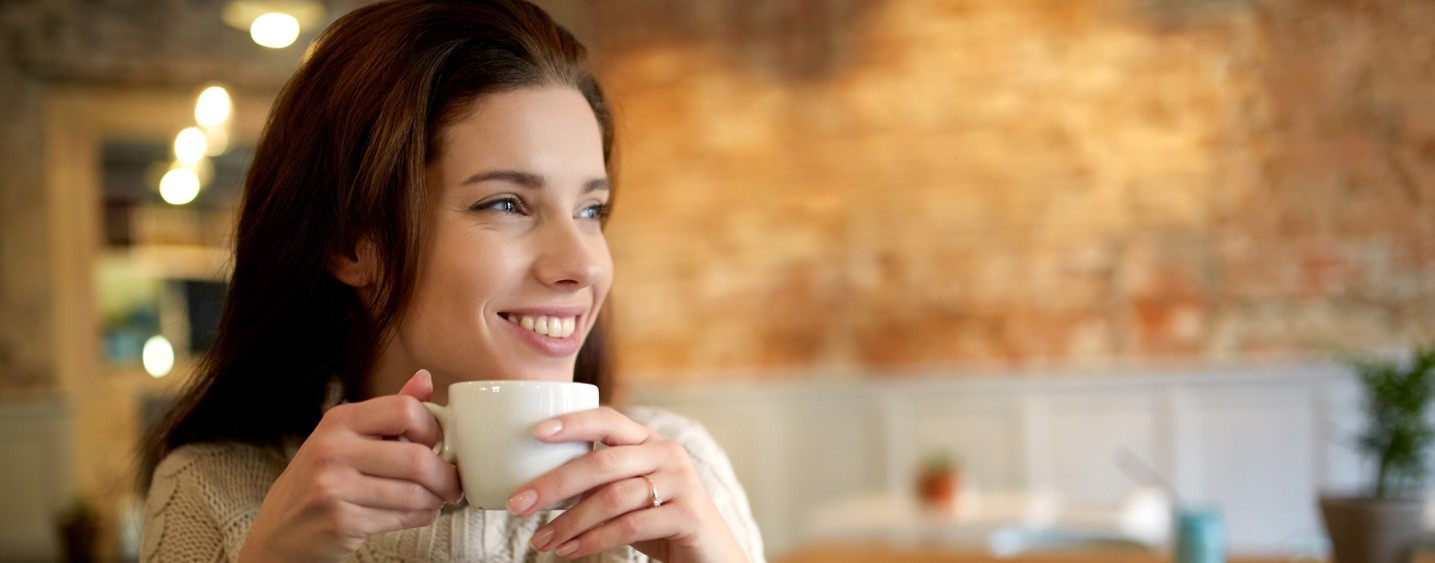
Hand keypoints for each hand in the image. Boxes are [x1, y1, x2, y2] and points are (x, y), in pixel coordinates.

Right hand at [238, 371, 462, 562]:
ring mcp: (334, 487)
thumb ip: (389, 411)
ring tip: (437, 499)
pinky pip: (402, 518)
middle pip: (416, 458)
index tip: (439, 444)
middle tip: (453, 483)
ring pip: (414, 493)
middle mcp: (333, 450)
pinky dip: (422, 517)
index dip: (433, 428)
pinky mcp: (341, 522)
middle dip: (446, 474)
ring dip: (436, 499)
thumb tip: (425, 380)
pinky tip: (420, 513)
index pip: (404, 410)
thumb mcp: (347, 438)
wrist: (280, 531)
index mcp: (339, 420)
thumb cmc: (322, 480)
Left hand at [508, 407, 746, 562]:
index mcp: (650, 441)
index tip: (534, 432)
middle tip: (518, 503)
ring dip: (569, 522)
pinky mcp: (688, 514)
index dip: (572, 422)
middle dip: (554, 483)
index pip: (608, 419)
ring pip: (612, 498)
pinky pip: (629, 526)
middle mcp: (667, 453)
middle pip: (602, 462)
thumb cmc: (660, 523)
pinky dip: (593, 541)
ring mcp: (681, 482)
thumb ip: (598, 483)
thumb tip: (537, 486)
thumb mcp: (629, 496)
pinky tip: (569, 551)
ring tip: (540, 541)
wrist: (712, 556)